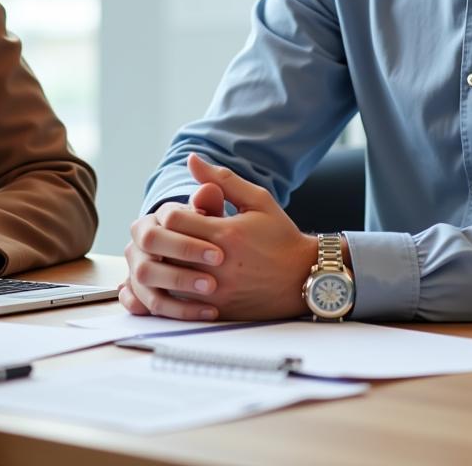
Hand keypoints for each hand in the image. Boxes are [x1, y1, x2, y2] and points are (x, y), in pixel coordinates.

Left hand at [122, 153, 316, 320]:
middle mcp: (219, 265)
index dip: (170, 214)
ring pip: (170, 280)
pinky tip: (185, 280)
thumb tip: (191, 158)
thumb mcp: (257, 200)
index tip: (180, 215)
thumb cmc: (280, 235)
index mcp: (226, 234)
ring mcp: (218, 293)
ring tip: (177, 257)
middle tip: (173, 236)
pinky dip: (177, 291)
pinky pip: (182, 305)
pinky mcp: (219, 312)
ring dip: (168, 267)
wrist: (305, 278)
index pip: (173, 220)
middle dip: (166, 240)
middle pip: (167, 250)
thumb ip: (222, 179)